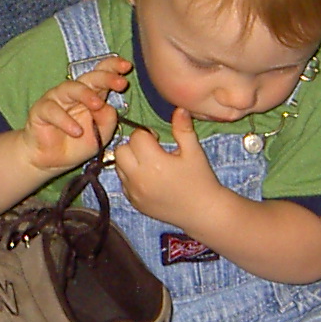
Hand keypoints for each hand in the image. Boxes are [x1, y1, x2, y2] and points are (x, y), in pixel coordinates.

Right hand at [22, 57, 129, 173]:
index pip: (101, 73)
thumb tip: (108, 106)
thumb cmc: (77, 144)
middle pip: (89, 77)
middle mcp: (74, 92)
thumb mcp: (100, 134)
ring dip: (85, 94)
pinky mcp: (40, 110)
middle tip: (121, 83)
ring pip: (69, 88)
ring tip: (98, 105)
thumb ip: (107, 119)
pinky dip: (65, 120)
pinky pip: (52, 110)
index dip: (113, 67)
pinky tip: (76, 131)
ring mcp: (56, 99)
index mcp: (91, 94)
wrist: (52, 161)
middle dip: (105, 77)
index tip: (127, 66)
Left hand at [114, 106, 223, 229]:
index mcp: (155, 163)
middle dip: (134, 146)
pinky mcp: (134, 202)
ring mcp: (134, 192)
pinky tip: (147, 179)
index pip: (137, 137)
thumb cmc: (201, 180)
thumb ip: (183, 130)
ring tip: (148, 164)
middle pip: (121, 150)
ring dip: (129, 161)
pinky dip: (130, 177)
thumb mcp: (194, 152)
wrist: (202, 212)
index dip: (147, 134)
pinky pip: (122, 183)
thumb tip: (179, 109)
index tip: (158, 140)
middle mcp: (140, 178)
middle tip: (150, 151)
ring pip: (118, 166)